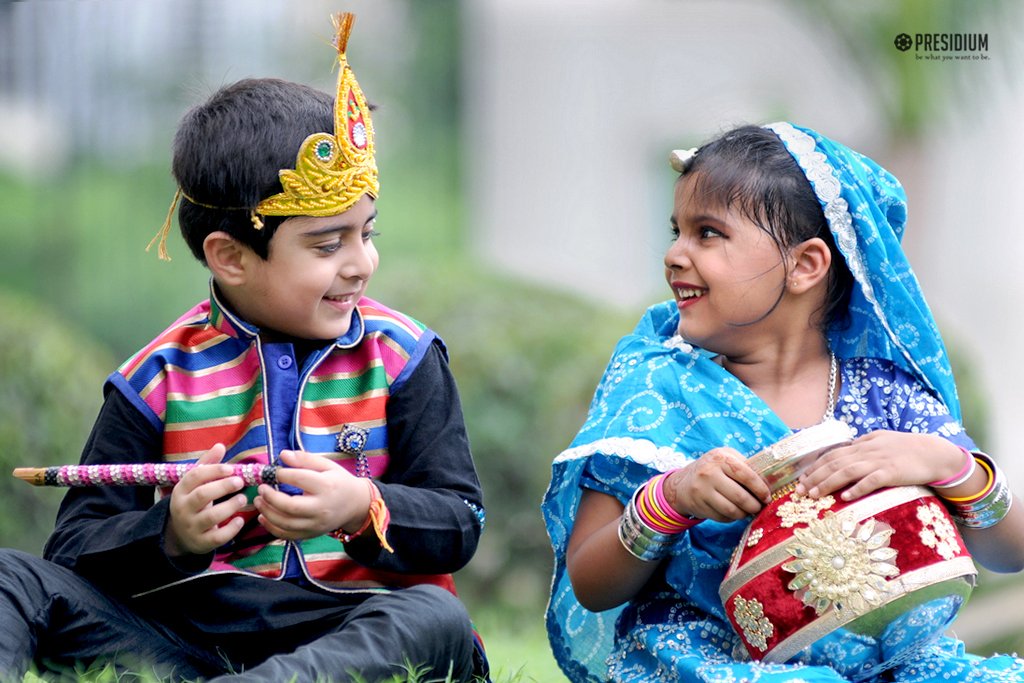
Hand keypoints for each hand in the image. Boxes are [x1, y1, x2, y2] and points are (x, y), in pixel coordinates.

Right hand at [165, 443, 246, 556]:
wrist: (179, 535)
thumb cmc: (193, 502)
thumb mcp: (195, 484)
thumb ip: (207, 464)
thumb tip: (220, 445)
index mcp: (181, 490)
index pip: (195, 476)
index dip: (214, 470)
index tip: (231, 468)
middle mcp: (183, 508)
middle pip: (202, 495)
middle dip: (223, 487)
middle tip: (240, 481)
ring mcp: (191, 526)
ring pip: (211, 516)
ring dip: (230, 506)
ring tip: (243, 498)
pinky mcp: (201, 542)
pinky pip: (217, 537)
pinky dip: (231, 529)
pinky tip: (240, 520)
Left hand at [253, 450, 370, 540]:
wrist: (356, 505)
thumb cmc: (339, 482)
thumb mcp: (327, 465)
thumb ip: (305, 459)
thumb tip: (283, 455)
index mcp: (327, 486)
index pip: (300, 479)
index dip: (282, 474)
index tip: (274, 472)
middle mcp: (321, 508)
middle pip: (290, 506)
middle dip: (270, 497)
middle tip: (261, 488)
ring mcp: (316, 524)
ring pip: (285, 523)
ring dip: (267, 512)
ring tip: (258, 501)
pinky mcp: (311, 535)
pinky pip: (287, 535)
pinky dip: (271, 528)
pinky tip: (264, 516)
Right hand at [664, 447, 770, 521]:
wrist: (683, 482)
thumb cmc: (713, 469)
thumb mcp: (726, 458)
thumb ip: (745, 466)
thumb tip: (770, 482)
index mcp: (720, 458)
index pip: (747, 475)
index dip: (760, 489)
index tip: (767, 496)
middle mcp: (709, 472)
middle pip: (740, 496)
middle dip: (754, 506)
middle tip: (759, 507)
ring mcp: (702, 490)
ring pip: (732, 510)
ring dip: (744, 514)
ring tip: (748, 511)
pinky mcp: (699, 505)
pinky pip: (722, 517)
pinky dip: (731, 518)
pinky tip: (733, 513)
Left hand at [796, 430, 963, 500]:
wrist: (934, 452)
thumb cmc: (907, 448)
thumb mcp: (881, 440)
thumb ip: (863, 445)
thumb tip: (846, 451)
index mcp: (862, 444)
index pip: (832, 455)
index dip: (815, 467)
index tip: (802, 479)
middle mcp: (867, 451)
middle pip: (834, 463)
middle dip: (814, 477)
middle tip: (800, 491)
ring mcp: (879, 461)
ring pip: (847, 471)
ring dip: (828, 483)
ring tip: (814, 495)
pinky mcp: (892, 473)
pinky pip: (871, 481)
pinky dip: (857, 488)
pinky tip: (845, 497)